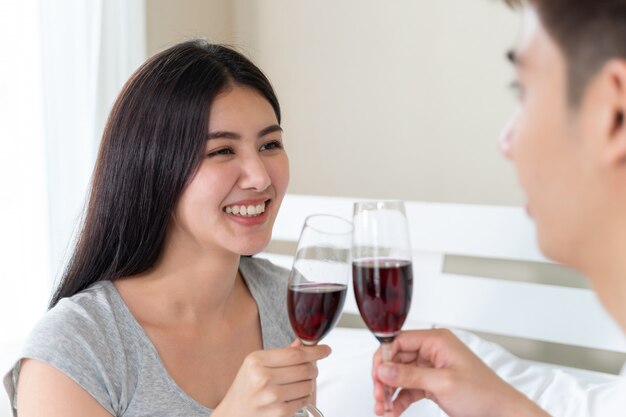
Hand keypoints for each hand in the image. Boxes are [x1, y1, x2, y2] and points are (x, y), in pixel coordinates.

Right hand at [214, 339, 330, 416]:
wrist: (233, 413)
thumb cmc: (245, 387)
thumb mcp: (255, 364)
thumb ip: (281, 353)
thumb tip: (303, 344)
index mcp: (257, 361)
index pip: (295, 354)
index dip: (315, 351)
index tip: (325, 350)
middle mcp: (263, 378)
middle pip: (305, 369)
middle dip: (313, 368)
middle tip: (310, 368)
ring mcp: (272, 396)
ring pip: (308, 385)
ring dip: (308, 384)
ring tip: (296, 384)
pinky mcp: (279, 412)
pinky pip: (304, 400)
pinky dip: (303, 397)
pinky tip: (292, 395)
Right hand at [372, 329, 549, 416]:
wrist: (503, 413)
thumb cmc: (484, 393)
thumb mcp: (442, 383)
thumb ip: (409, 376)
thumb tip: (383, 370)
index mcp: (437, 341)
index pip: (399, 341)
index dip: (384, 357)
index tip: (377, 375)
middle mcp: (433, 351)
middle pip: (396, 359)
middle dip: (384, 379)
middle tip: (378, 396)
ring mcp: (432, 368)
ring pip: (400, 376)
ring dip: (389, 392)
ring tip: (383, 407)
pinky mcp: (433, 384)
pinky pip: (409, 389)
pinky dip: (399, 400)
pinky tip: (393, 411)